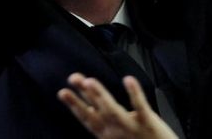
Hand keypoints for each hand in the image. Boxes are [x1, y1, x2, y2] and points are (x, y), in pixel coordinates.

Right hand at [58, 73, 176, 138]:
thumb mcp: (116, 138)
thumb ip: (105, 123)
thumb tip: (91, 108)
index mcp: (106, 134)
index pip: (87, 117)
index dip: (74, 105)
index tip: (62, 92)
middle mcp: (115, 131)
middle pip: (96, 110)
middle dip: (83, 94)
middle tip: (73, 78)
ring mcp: (130, 127)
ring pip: (112, 109)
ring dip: (100, 94)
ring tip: (89, 80)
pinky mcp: (148, 123)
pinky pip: (140, 106)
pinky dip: (134, 93)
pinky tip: (128, 79)